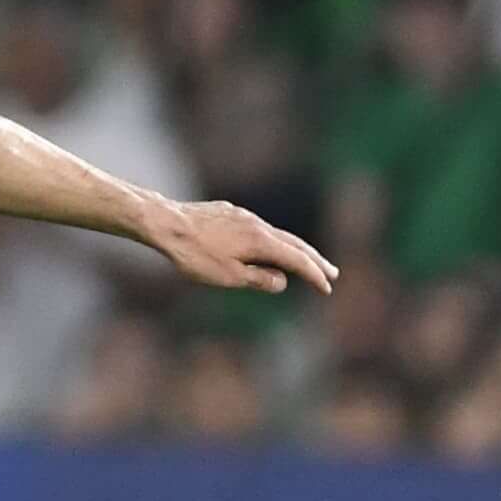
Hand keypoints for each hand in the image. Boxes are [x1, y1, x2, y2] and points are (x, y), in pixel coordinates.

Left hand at [143, 196, 337, 295]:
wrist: (166, 223)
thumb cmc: (194, 255)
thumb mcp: (228, 276)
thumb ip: (259, 279)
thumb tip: (282, 281)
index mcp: (261, 241)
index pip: (297, 260)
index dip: (315, 275)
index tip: (327, 288)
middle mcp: (258, 225)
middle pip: (294, 244)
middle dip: (314, 260)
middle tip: (333, 273)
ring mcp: (244, 216)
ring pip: (277, 234)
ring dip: (294, 249)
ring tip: (304, 260)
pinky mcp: (230, 212)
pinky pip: (259, 228)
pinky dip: (273, 240)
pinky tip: (268, 245)